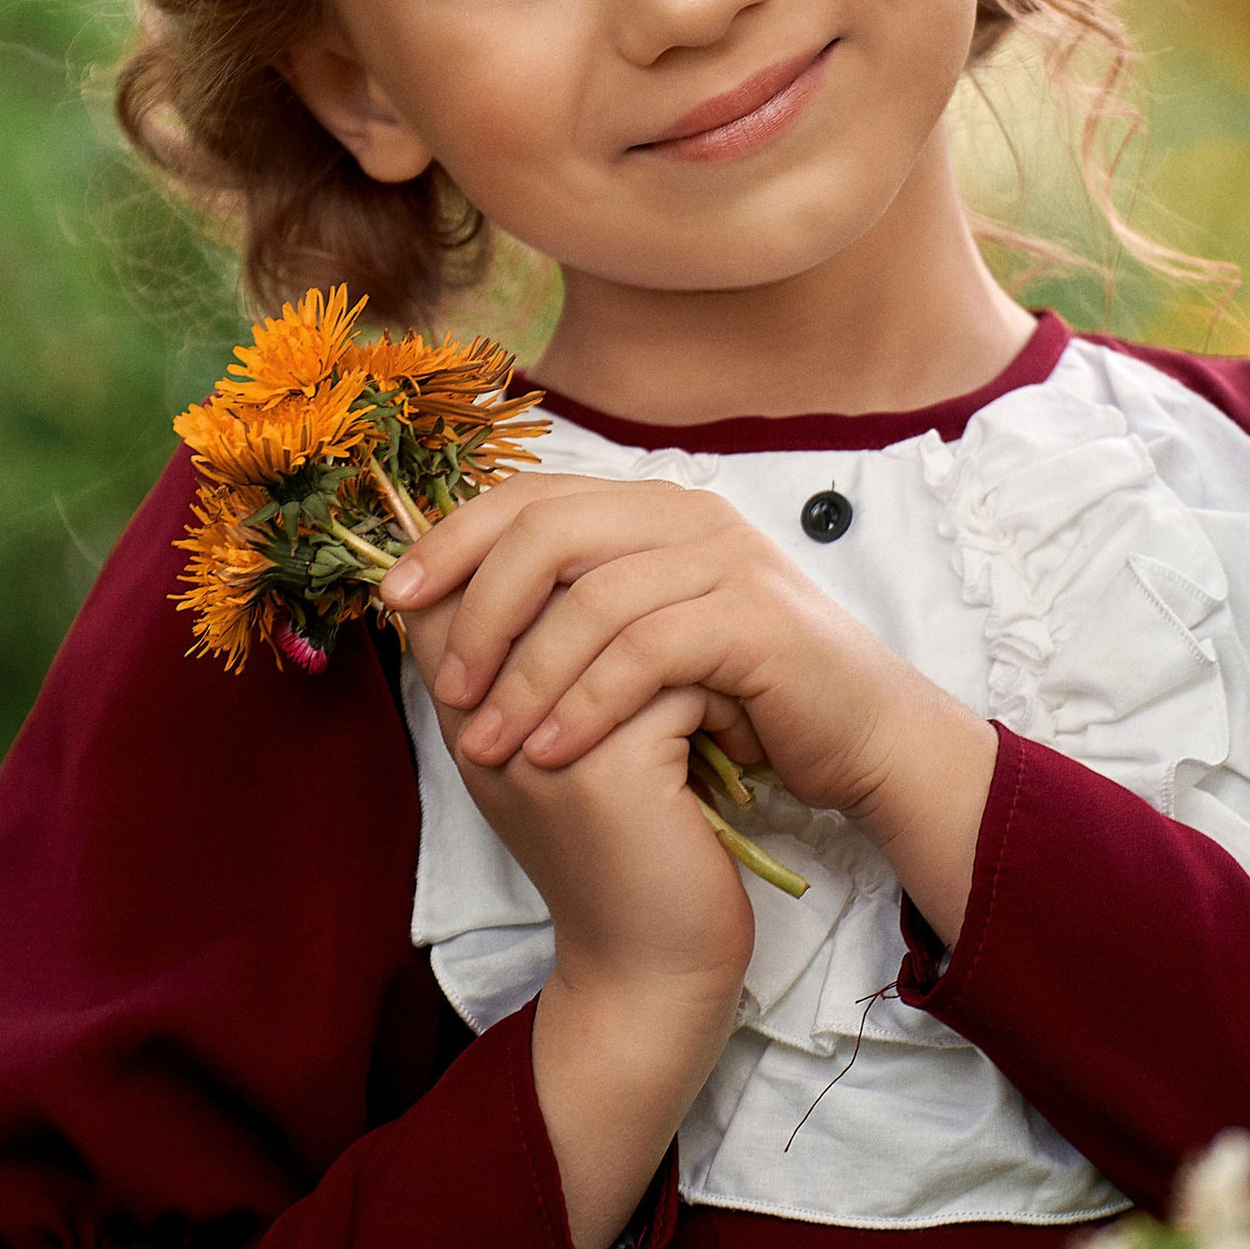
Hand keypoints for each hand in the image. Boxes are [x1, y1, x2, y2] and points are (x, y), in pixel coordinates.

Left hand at [385, 477, 996, 932]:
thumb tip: (433, 610)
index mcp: (647, 510)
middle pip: (546, 530)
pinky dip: (588, 703)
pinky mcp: (757, 619)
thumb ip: (556, 616)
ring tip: (488, 744)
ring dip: (525, 676)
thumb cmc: (736, 699)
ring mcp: (726, 560)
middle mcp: (686, 516)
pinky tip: (553, 751)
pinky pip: (648, 651)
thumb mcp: (633, 648)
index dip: (450, 540)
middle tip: (446, 686)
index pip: (527, 497)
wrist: (856, 742)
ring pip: (592, 599)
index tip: (393, 600)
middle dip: (478, 607)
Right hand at [389, 578, 751, 1248]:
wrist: (657, 965)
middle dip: (589, 547)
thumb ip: (546, 659)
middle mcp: (480, 721)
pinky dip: (700, 674)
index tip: (588, 532)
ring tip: (701, 634)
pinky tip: (728, 711)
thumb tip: (565, 550)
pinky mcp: (602, 773)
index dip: (512, 532)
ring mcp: (534, 744)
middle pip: (510, 566)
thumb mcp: (568, 743)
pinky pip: (652, 669)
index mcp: (463, 709)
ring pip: (593, 607)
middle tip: (659, 553)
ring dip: (655, 606)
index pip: (454, 572)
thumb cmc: (627, 845)